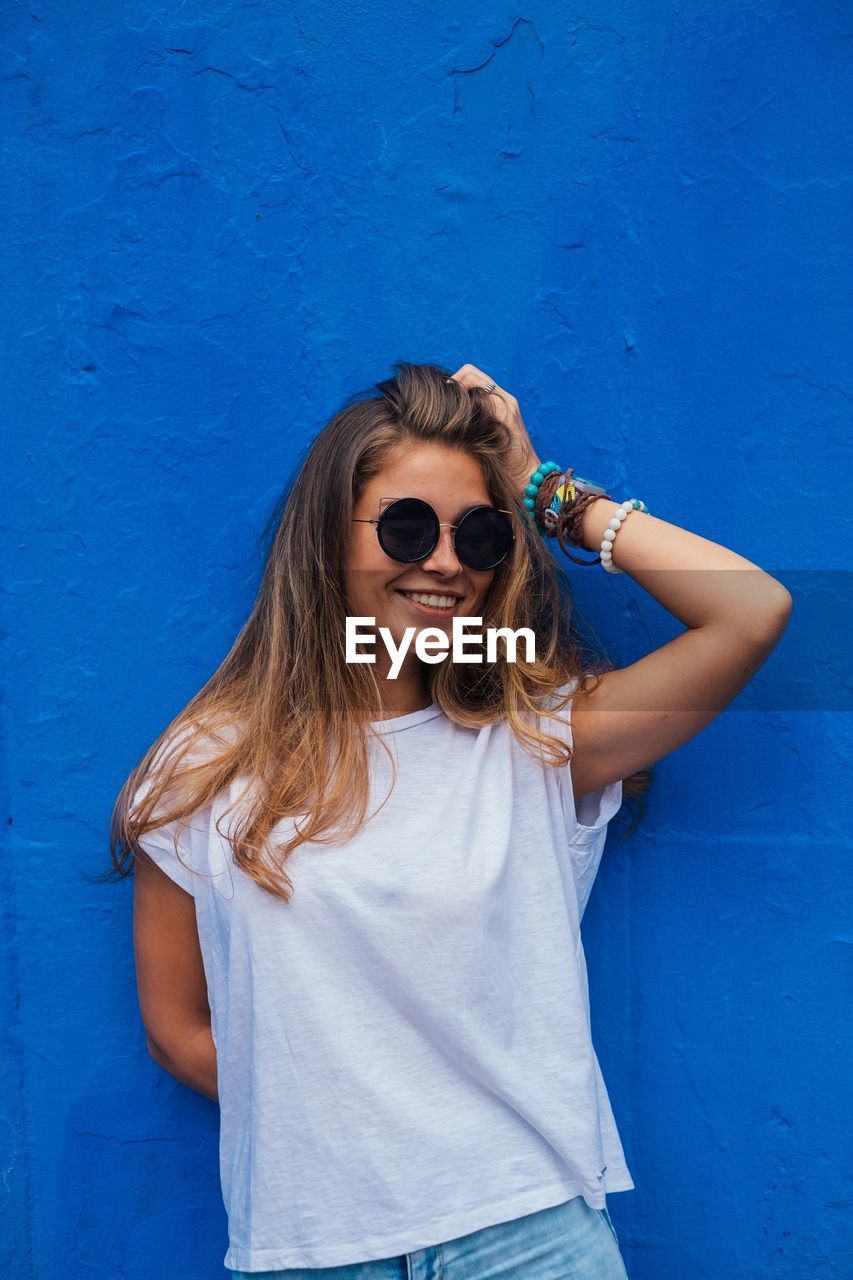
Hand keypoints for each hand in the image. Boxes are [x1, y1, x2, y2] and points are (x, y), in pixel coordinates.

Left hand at [446, 364, 541, 491]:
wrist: (525, 476)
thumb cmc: (501, 461)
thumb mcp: (482, 437)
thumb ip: (470, 423)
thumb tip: (442, 419)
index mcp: (498, 400)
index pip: (470, 375)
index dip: (452, 382)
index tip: (438, 399)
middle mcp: (504, 398)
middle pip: (471, 372)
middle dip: (451, 384)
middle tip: (438, 403)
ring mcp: (508, 406)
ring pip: (478, 384)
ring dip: (458, 394)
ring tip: (446, 412)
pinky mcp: (510, 418)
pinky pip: (488, 402)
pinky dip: (471, 406)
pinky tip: (460, 421)